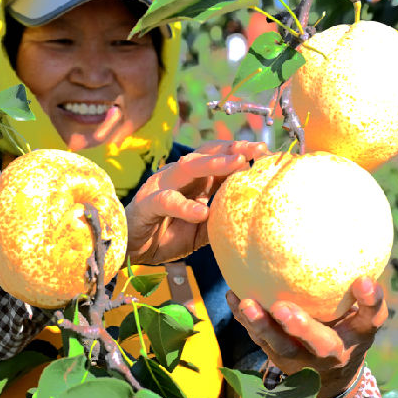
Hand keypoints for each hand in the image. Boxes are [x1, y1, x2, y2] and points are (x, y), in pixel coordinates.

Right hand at [125, 140, 269, 264]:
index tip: (265, 152)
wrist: (132, 248)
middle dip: (233, 149)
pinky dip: (185, 206)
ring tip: (237, 165)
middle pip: (206, 154)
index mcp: (193, 179)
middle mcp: (177, 176)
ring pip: (188, 168)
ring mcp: (161, 186)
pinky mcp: (147, 203)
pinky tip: (202, 211)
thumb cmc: (167, 234)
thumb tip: (250, 211)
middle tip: (256, 149)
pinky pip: (167, 201)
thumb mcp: (202, 227)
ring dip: (214, 164)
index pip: (218, 157)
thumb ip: (220, 215)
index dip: (241, 152)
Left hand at [227, 277, 387, 397]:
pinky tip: (232, 296)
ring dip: (262, 326)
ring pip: (281, 346)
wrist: (331, 376)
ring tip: (246, 304)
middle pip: (319, 343)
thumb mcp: (362, 317)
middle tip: (282, 308)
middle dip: (301, 327)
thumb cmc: (348, 331)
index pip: (370, 319)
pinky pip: (260, 339)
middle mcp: (331, 352)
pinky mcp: (278, 357)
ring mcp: (302, 359)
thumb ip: (362, 294)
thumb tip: (354, 256)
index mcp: (357, 336)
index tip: (363, 281)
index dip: (370, 301)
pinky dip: (245, 319)